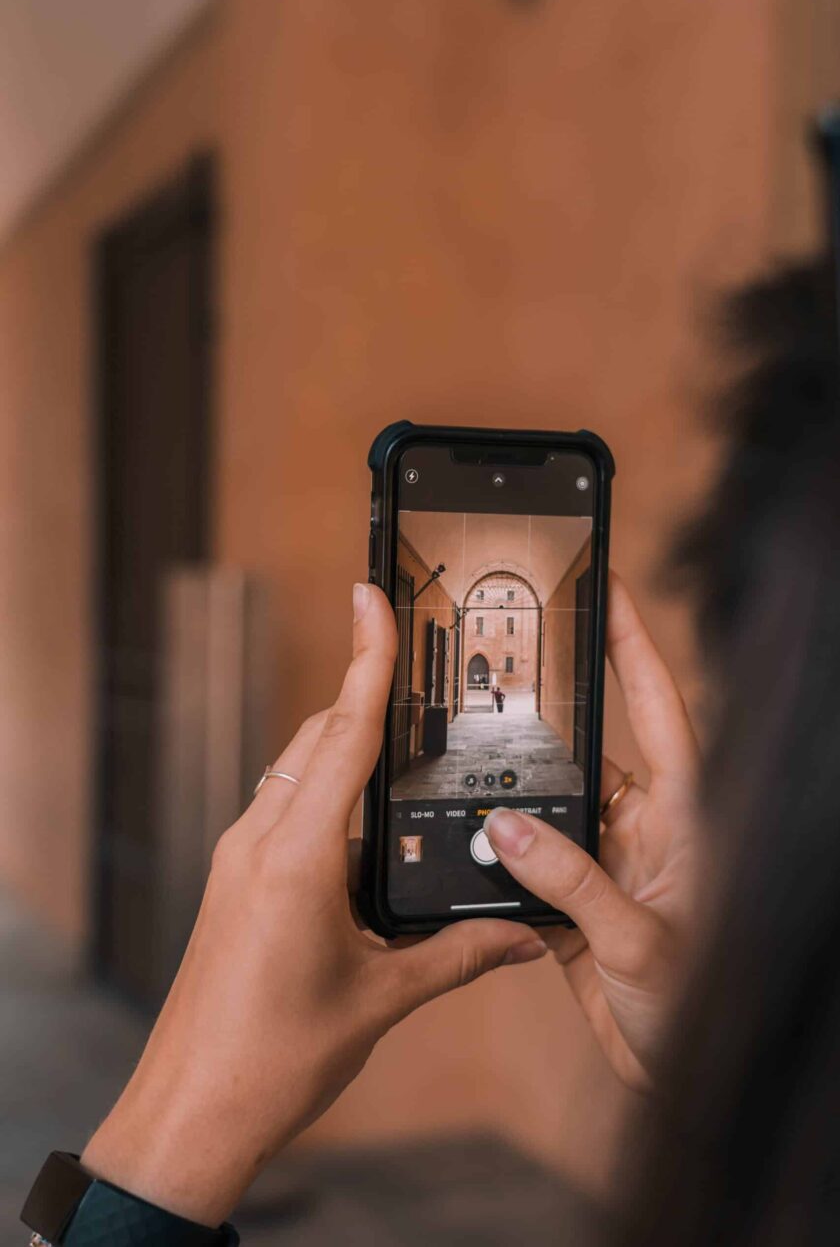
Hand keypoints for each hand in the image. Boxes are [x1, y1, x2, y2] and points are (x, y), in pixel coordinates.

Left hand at [82, 583, 545, 1226]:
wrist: (191, 1110)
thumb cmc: (274, 1059)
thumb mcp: (382, 1000)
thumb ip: (458, 955)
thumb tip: (523, 935)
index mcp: (298, 857)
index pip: (343, 735)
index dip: (364, 658)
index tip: (370, 595)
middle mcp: (260, 840)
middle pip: (321, 739)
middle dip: (370, 699)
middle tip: (423, 670)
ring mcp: (240, 857)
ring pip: (300, 771)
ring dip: (349, 748)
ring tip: (410, 744)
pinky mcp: (237, 879)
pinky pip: (286, 809)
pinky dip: (329, 795)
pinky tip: (371, 826)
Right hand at [485, 573, 698, 1091]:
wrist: (692, 1080)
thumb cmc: (703, 1006)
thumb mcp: (640, 940)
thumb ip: (572, 883)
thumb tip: (510, 830)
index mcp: (683, 818)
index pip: (660, 710)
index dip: (635, 645)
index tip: (607, 589)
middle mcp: (646, 832)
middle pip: (593, 754)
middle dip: (548, 719)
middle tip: (502, 669)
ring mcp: (610, 868)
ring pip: (553, 811)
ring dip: (514, 800)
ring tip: (465, 764)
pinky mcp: (577, 909)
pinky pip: (532, 867)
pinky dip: (500, 859)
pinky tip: (467, 847)